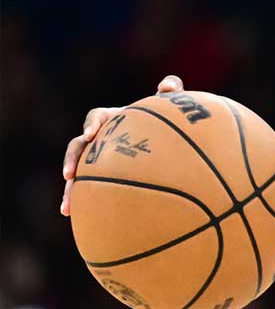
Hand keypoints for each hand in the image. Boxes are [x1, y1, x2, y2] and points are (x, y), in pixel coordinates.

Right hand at [61, 74, 183, 215]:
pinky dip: (87, 206)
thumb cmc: (172, 124)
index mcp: (115, 120)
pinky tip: (84, 222)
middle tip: (70, 175)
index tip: (91, 134)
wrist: (175, 148)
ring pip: (80, 175)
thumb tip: (169, 86)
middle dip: (71, 161)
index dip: (92, 124)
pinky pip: (94, 193)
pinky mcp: (108, 180)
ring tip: (66, 208)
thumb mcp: (172, 107)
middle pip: (79, 148)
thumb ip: (172, 92)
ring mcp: (102, 161)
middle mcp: (103, 141)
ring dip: (71, 190)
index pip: (97, 117)